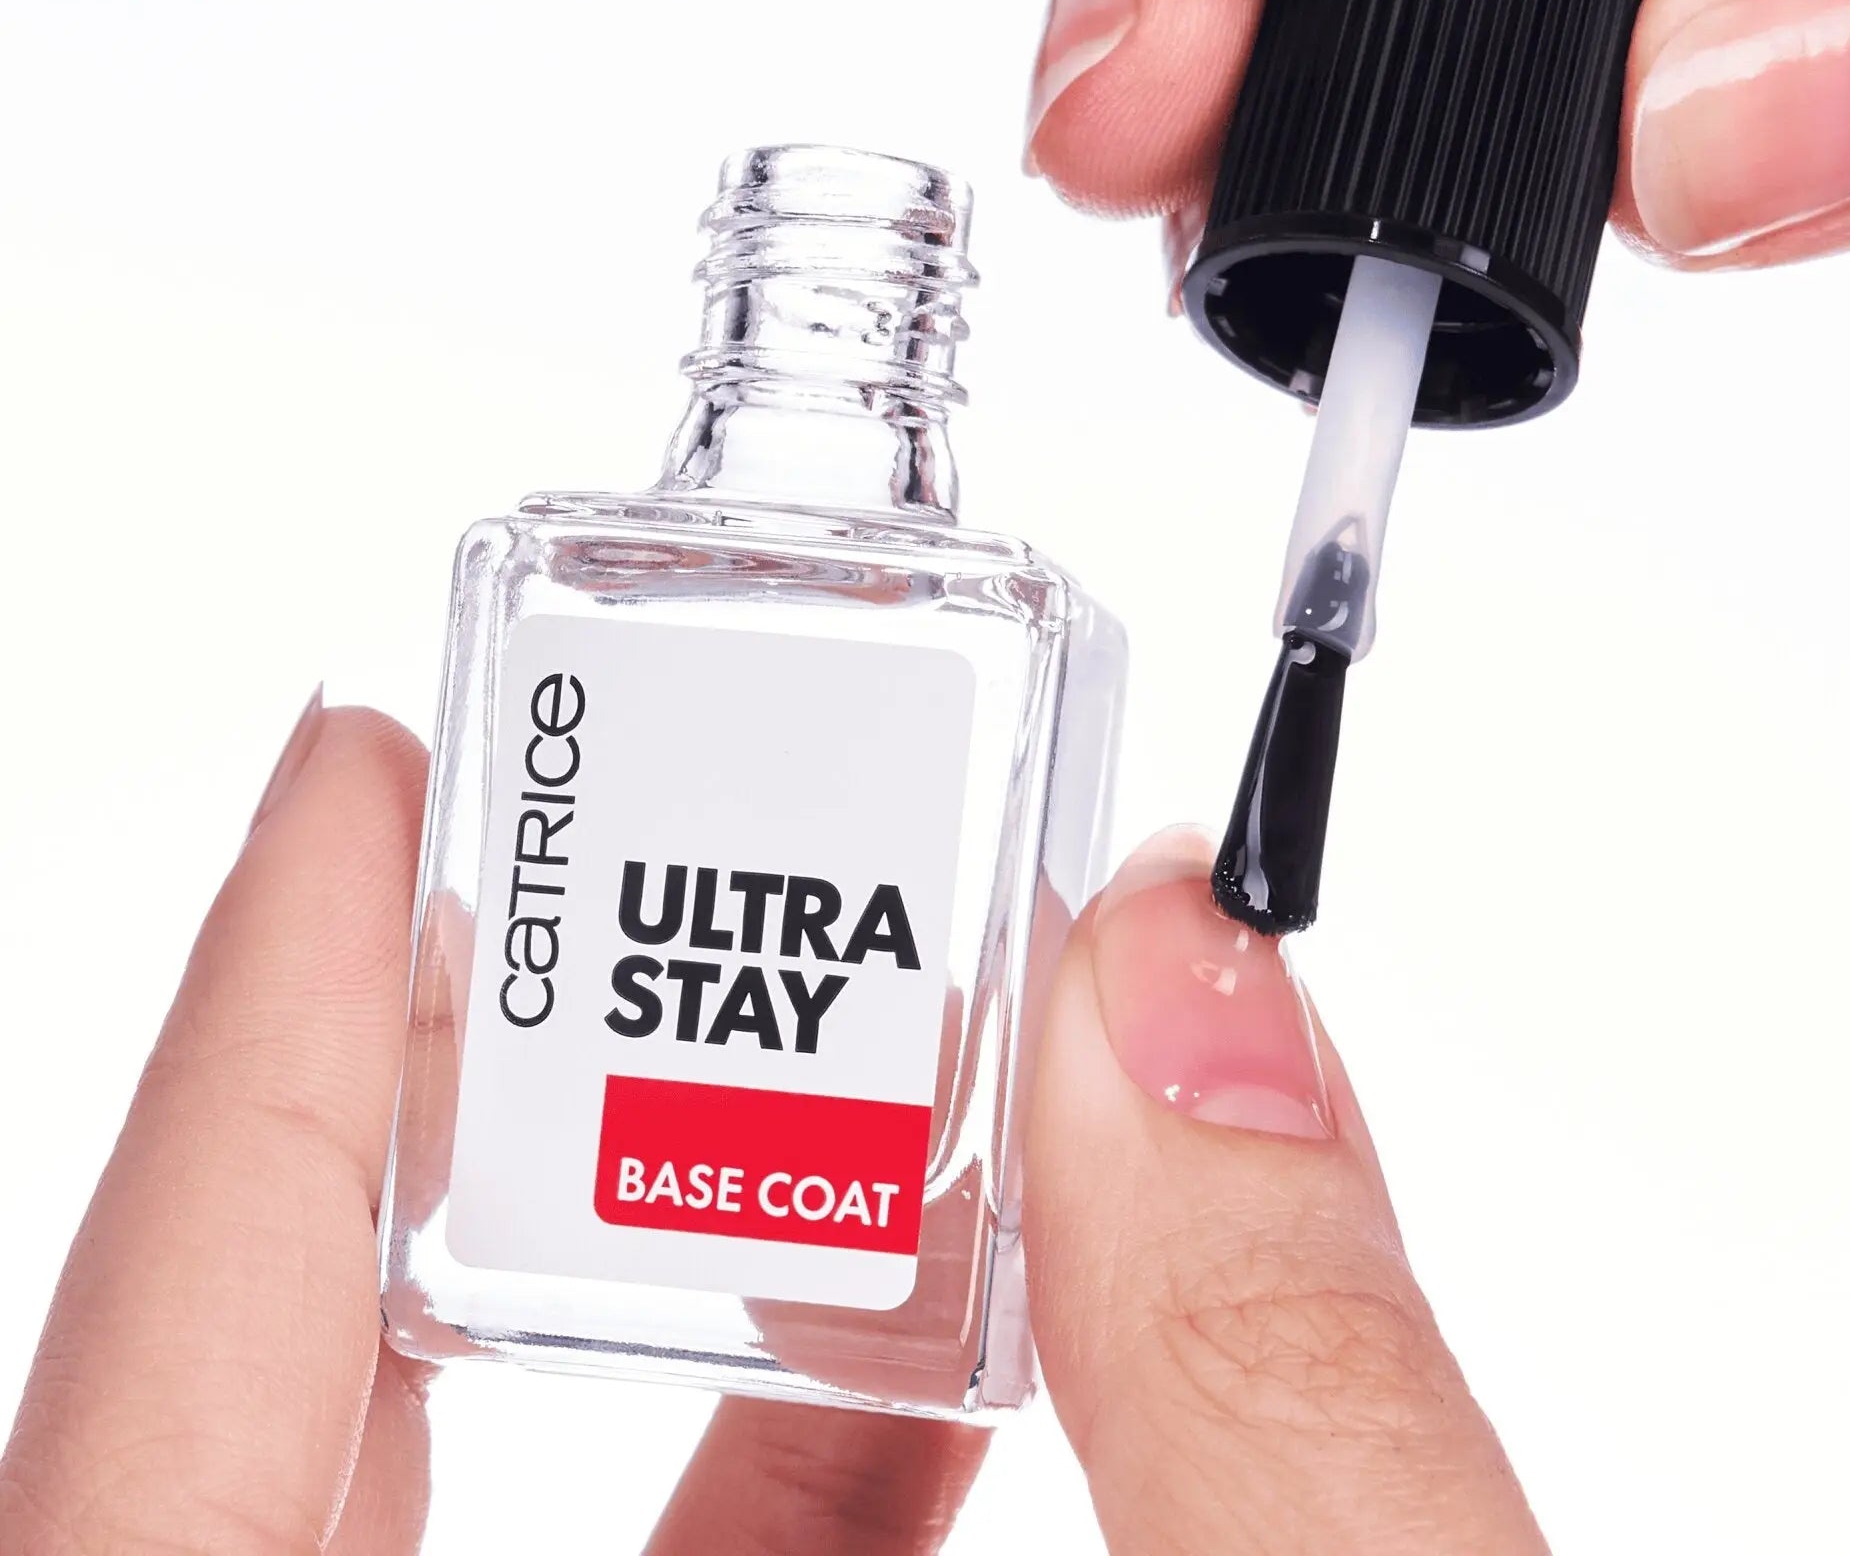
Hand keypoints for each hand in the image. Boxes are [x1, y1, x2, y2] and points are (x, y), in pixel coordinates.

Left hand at [0, 707, 1537, 1551]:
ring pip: (430, 1513)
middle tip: (608, 854)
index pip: (177, 1379)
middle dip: (457, 1099)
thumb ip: (1286, 1434)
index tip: (361, 755)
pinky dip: (777, 1468)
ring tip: (836, 1064)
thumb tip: (1196, 1004)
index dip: (264, 1035)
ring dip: (672, 1271)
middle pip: (268, 1429)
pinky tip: (930, 1375)